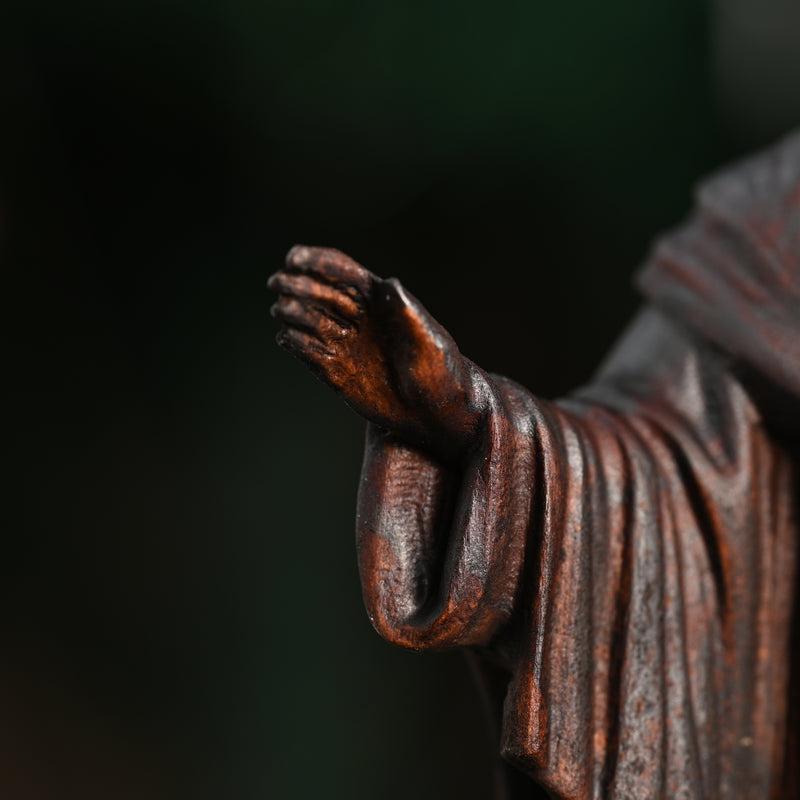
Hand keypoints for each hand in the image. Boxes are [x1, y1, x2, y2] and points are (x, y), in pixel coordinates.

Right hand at [269, 246, 484, 457]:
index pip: (343, 272)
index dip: (318, 261)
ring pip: (310, 320)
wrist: (439, 415)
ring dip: (293, 312)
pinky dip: (296, 344)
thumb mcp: (429, 340)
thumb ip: (407, 312)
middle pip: (321, 293)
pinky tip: (287, 338)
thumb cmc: (442, 371)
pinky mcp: (337, 372)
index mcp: (380, 301)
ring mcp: (347, 345)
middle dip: (297, 284)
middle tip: (278, 283)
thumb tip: (389, 283)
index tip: (294, 257)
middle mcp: (359, 319)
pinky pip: (309, 353)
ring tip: (282, 310)